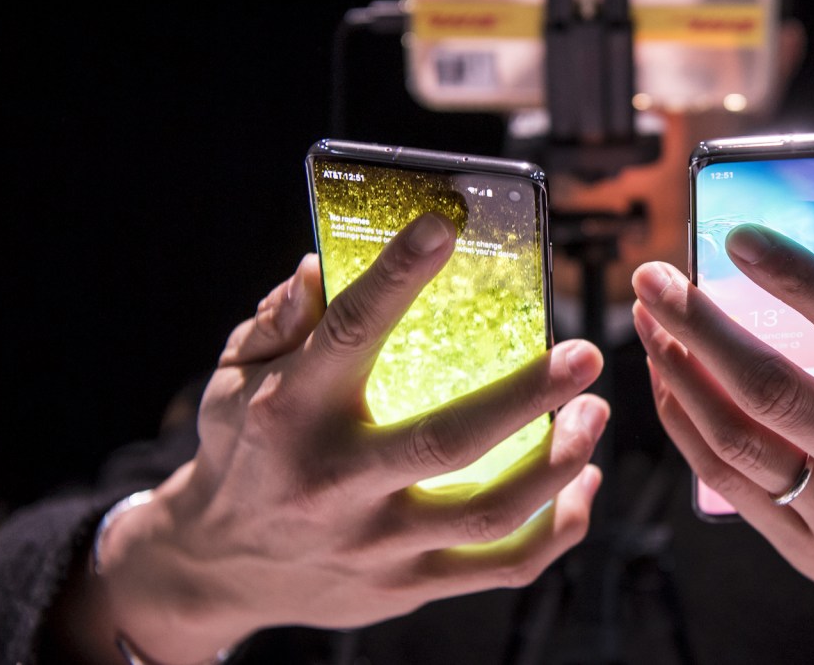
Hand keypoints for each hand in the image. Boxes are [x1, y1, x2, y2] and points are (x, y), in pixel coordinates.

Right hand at [91, 213, 608, 661]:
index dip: (396, 278)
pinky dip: (557, 527)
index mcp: (290, 412)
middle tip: (586, 354)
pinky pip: (502, 566)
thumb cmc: (241, 451)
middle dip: (528, 396)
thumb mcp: (234, 377)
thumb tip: (319, 264)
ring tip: (595, 413)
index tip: (441, 228)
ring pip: (489, 513)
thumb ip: (280, 321)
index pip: (349, 333)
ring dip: (559, 463)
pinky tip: (582, 483)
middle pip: (448, 441)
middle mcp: (336, 480)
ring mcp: (375, 543)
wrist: (218, 568)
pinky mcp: (404, 585)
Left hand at [631, 218, 813, 649]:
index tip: (738, 237)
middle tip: (654, 277)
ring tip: (648, 319)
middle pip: (775, 389)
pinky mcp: (809, 548)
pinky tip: (667, 380)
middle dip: (701, 326)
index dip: (798, 280)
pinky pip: (730, 484)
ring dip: (681, 374)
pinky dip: (688, 427)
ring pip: (740, 441)